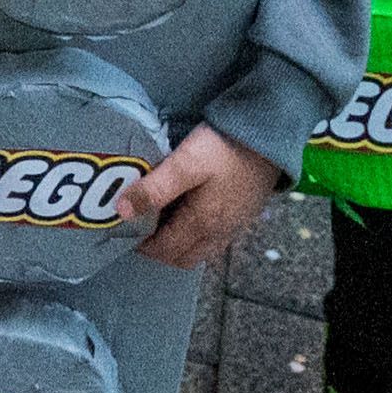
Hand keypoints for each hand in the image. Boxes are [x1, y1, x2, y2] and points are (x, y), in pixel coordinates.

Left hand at [116, 124, 281, 269]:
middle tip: (142, 227)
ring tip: (162, 218)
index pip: (165, 251)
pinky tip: (189, 212)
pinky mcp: (243, 215)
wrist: (269, 135)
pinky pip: (214, 239)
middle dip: (159, 250)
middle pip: (183, 258)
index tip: (125, 230)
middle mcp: (219, 234)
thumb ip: (154, 189)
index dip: (142, 246)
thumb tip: (121, 213)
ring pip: (199, 250)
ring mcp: (233, 226)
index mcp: (202, 225)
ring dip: (178, 244)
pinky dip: (195, 236)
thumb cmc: (224, 148)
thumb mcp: (185, 164)